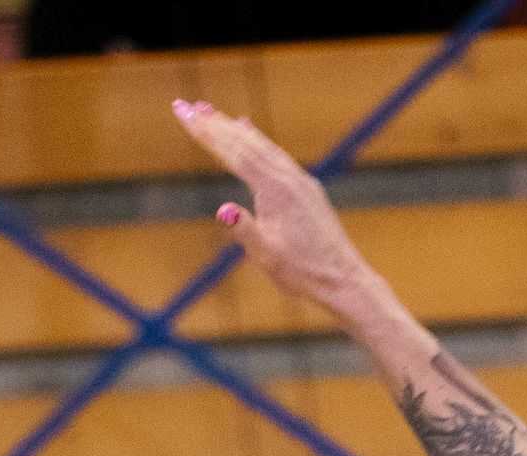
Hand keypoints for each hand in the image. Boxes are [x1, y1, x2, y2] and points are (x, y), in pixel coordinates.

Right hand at [172, 99, 376, 309]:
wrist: (343, 279)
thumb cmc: (303, 272)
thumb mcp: (268, 256)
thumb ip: (244, 231)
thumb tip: (221, 210)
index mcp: (275, 190)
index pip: (233, 153)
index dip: (205, 132)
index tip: (182, 111)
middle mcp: (288, 177)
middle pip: (246, 142)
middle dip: (213, 122)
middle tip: (186, 105)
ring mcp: (300, 181)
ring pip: (262, 145)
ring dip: (234, 128)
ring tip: (212, 113)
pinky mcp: (306, 189)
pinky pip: (276, 155)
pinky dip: (257, 140)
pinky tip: (250, 134)